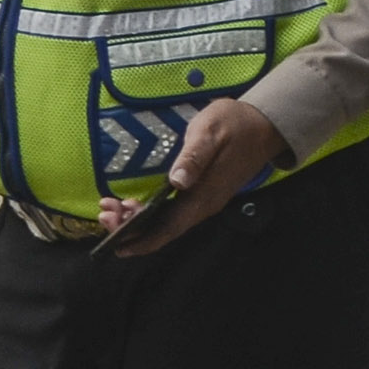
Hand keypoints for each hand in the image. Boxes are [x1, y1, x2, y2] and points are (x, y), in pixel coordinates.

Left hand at [98, 99, 284, 256]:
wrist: (265, 124)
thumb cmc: (235, 123)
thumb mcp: (210, 132)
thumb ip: (194, 157)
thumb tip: (177, 182)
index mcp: (204, 196)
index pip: (169, 228)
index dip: (142, 240)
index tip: (116, 246)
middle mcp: (203, 205)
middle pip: (164, 229)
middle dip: (131, 229)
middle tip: (104, 214)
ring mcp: (204, 201)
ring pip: (166, 222)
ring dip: (137, 220)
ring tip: (110, 207)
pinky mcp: (202, 193)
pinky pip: (172, 211)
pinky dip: (149, 211)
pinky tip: (132, 204)